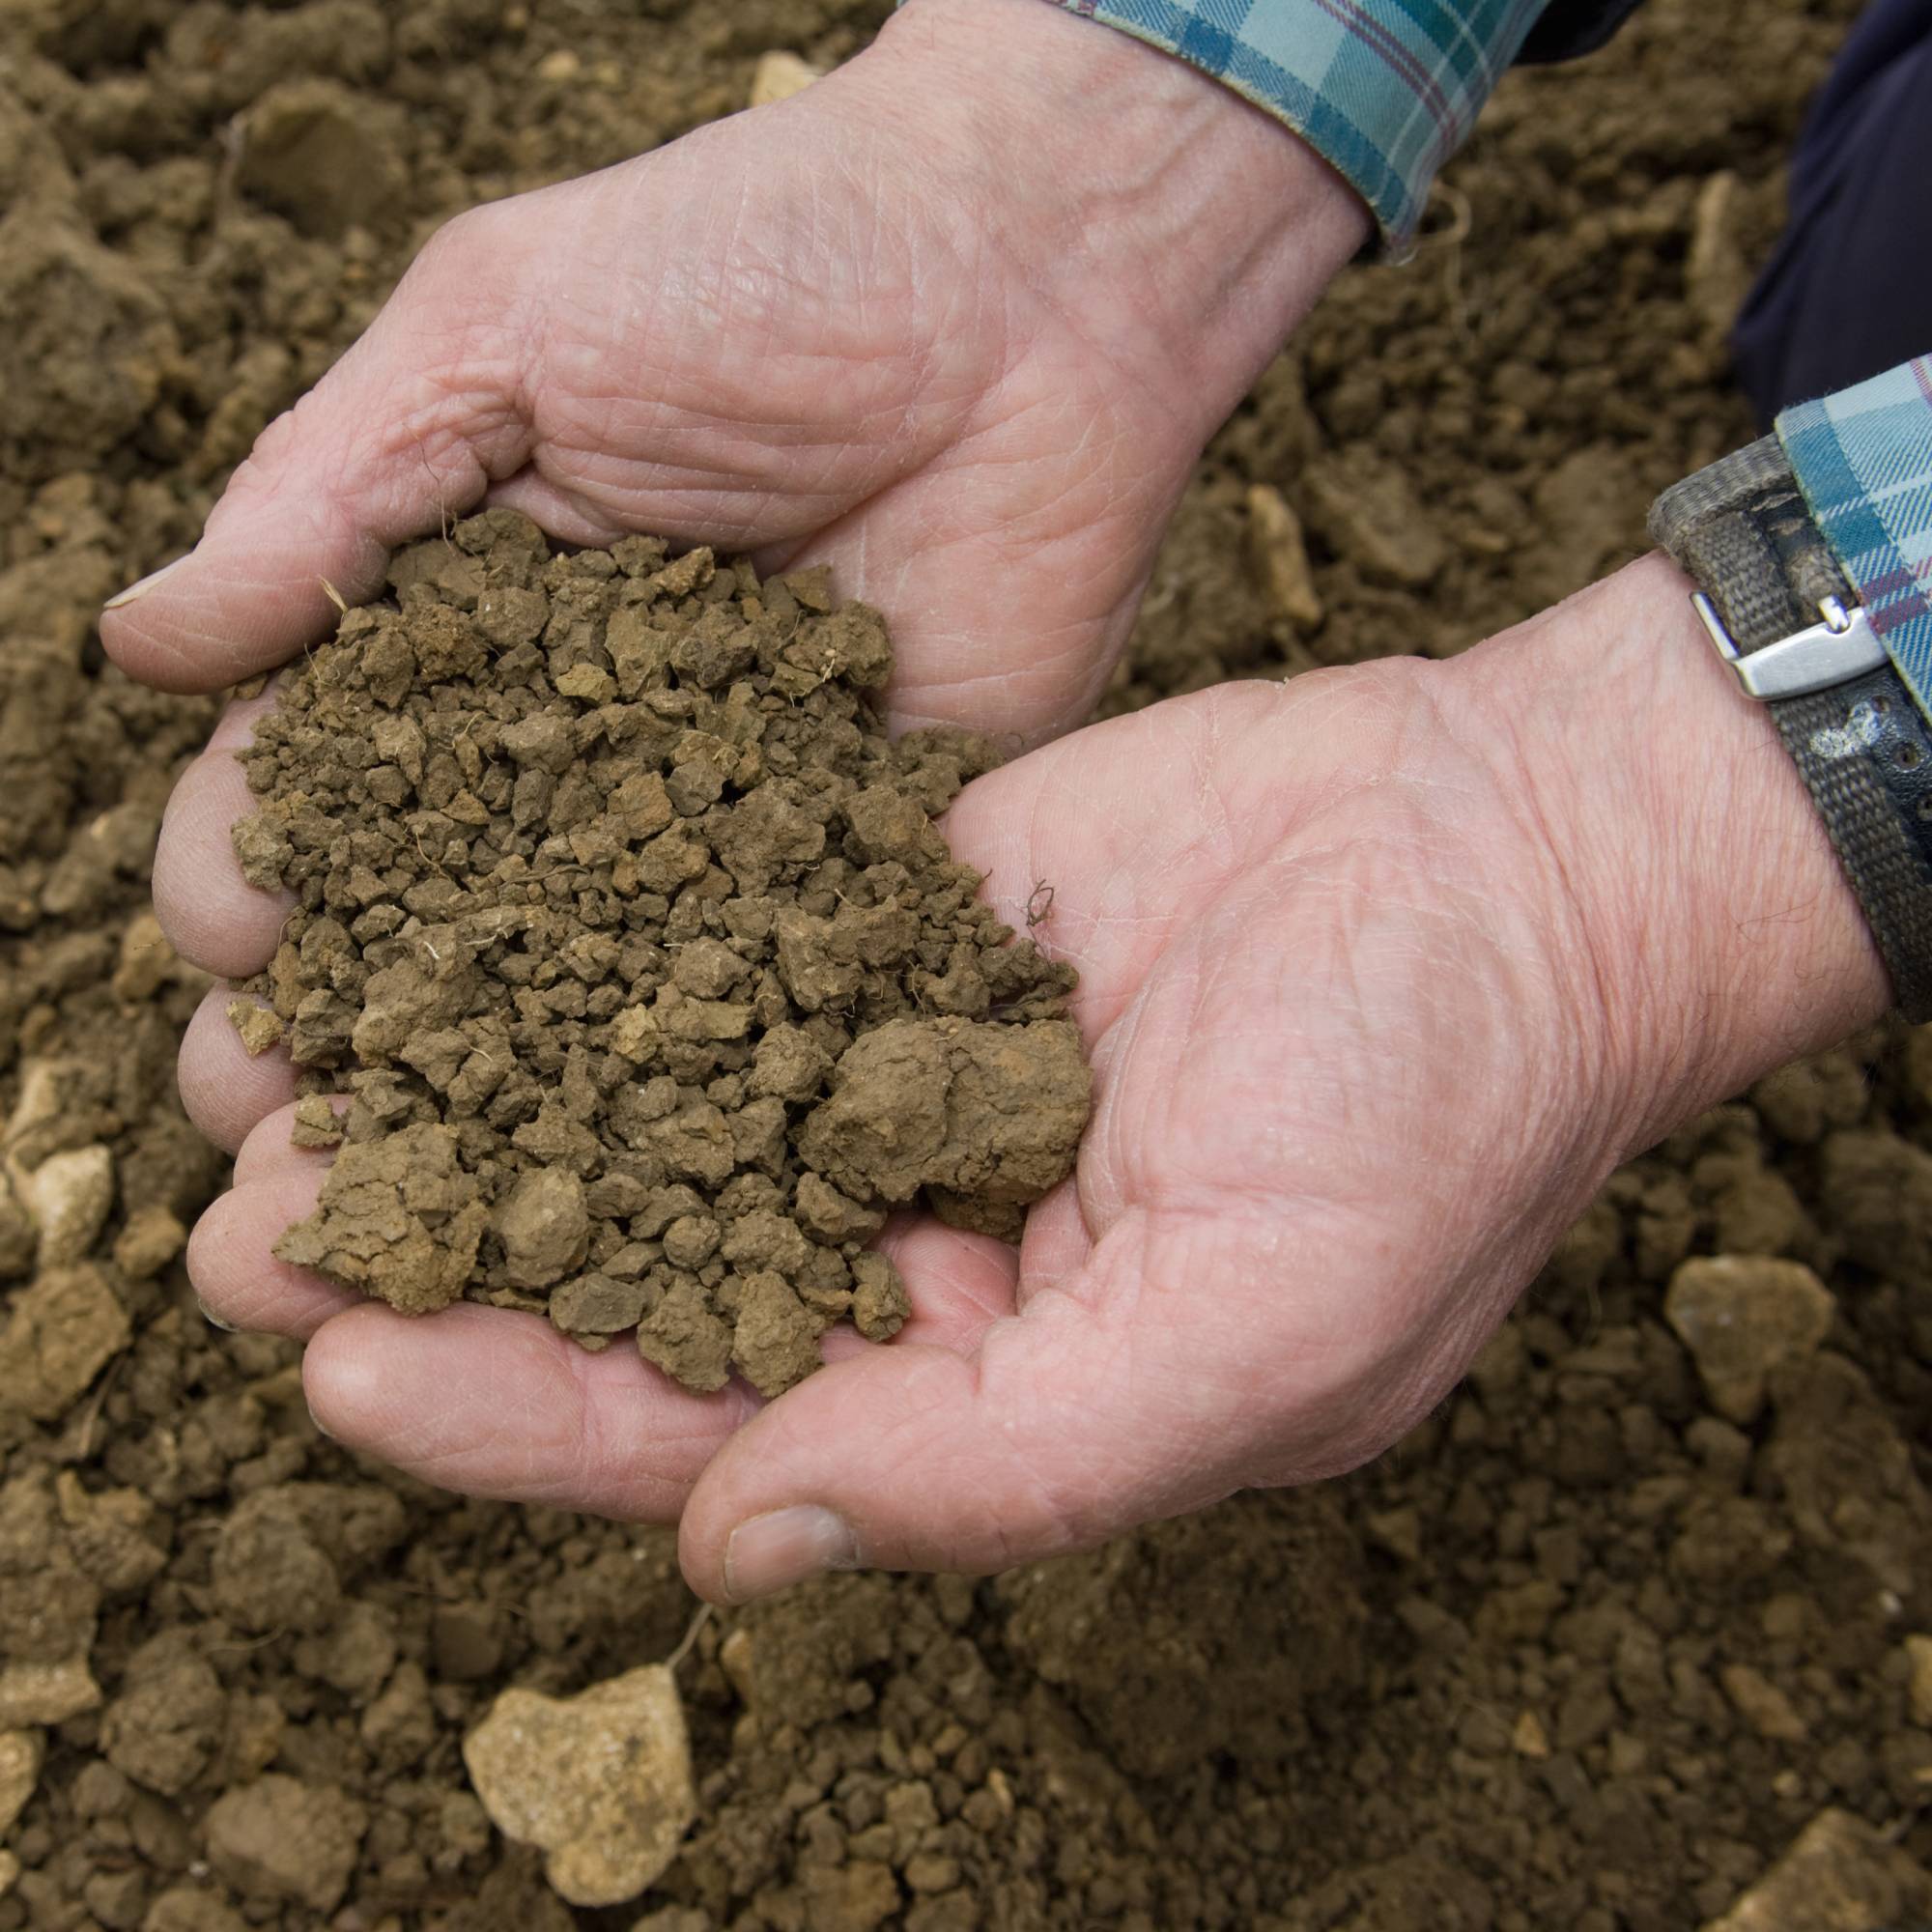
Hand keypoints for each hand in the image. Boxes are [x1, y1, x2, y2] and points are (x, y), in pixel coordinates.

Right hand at [116, 0, 1364, 1154]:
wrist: (1031, 286)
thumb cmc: (756, 259)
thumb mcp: (503, 331)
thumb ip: (330, 492)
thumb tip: (142, 644)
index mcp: (450, 627)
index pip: (313, 783)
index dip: (254, 874)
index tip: (234, 958)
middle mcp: (566, 751)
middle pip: (427, 924)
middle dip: (346, 1040)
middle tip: (285, 1157)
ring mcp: (708, 820)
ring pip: (577, 994)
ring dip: (494, 1111)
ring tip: (424, 1227)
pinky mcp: (849, 857)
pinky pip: (761, 984)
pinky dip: (699, 1082)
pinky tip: (640, 1187)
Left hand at [183, 556, 1886, 1596]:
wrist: (1512, 859)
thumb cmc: (1433, 1115)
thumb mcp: (1256, 1336)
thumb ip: (1013, 1468)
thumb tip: (746, 1549)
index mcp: (991, 1386)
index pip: (724, 1431)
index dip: (534, 1416)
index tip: (350, 1369)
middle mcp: (922, 1242)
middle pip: (649, 1278)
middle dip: (460, 1263)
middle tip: (248, 1233)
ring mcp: (900, 1071)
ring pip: (657, 1107)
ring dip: (491, 1101)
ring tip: (295, 1080)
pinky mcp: (901, 918)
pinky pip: (727, 943)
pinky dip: (594, 946)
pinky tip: (453, 924)